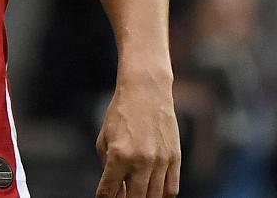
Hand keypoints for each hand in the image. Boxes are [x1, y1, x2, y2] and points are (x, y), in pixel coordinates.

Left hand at [94, 71, 180, 197]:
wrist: (146, 93)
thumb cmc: (121, 114)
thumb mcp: (105, 138)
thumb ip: (107, 166)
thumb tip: (115, 190)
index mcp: (118, 155)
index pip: (109, 190)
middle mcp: (141, 161)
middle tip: (121, 197)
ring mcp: (160, 161)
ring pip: (154, 197)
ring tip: (135, 194)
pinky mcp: (175, 159)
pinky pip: (171, 189)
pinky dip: (162, 196)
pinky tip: (153, 192)